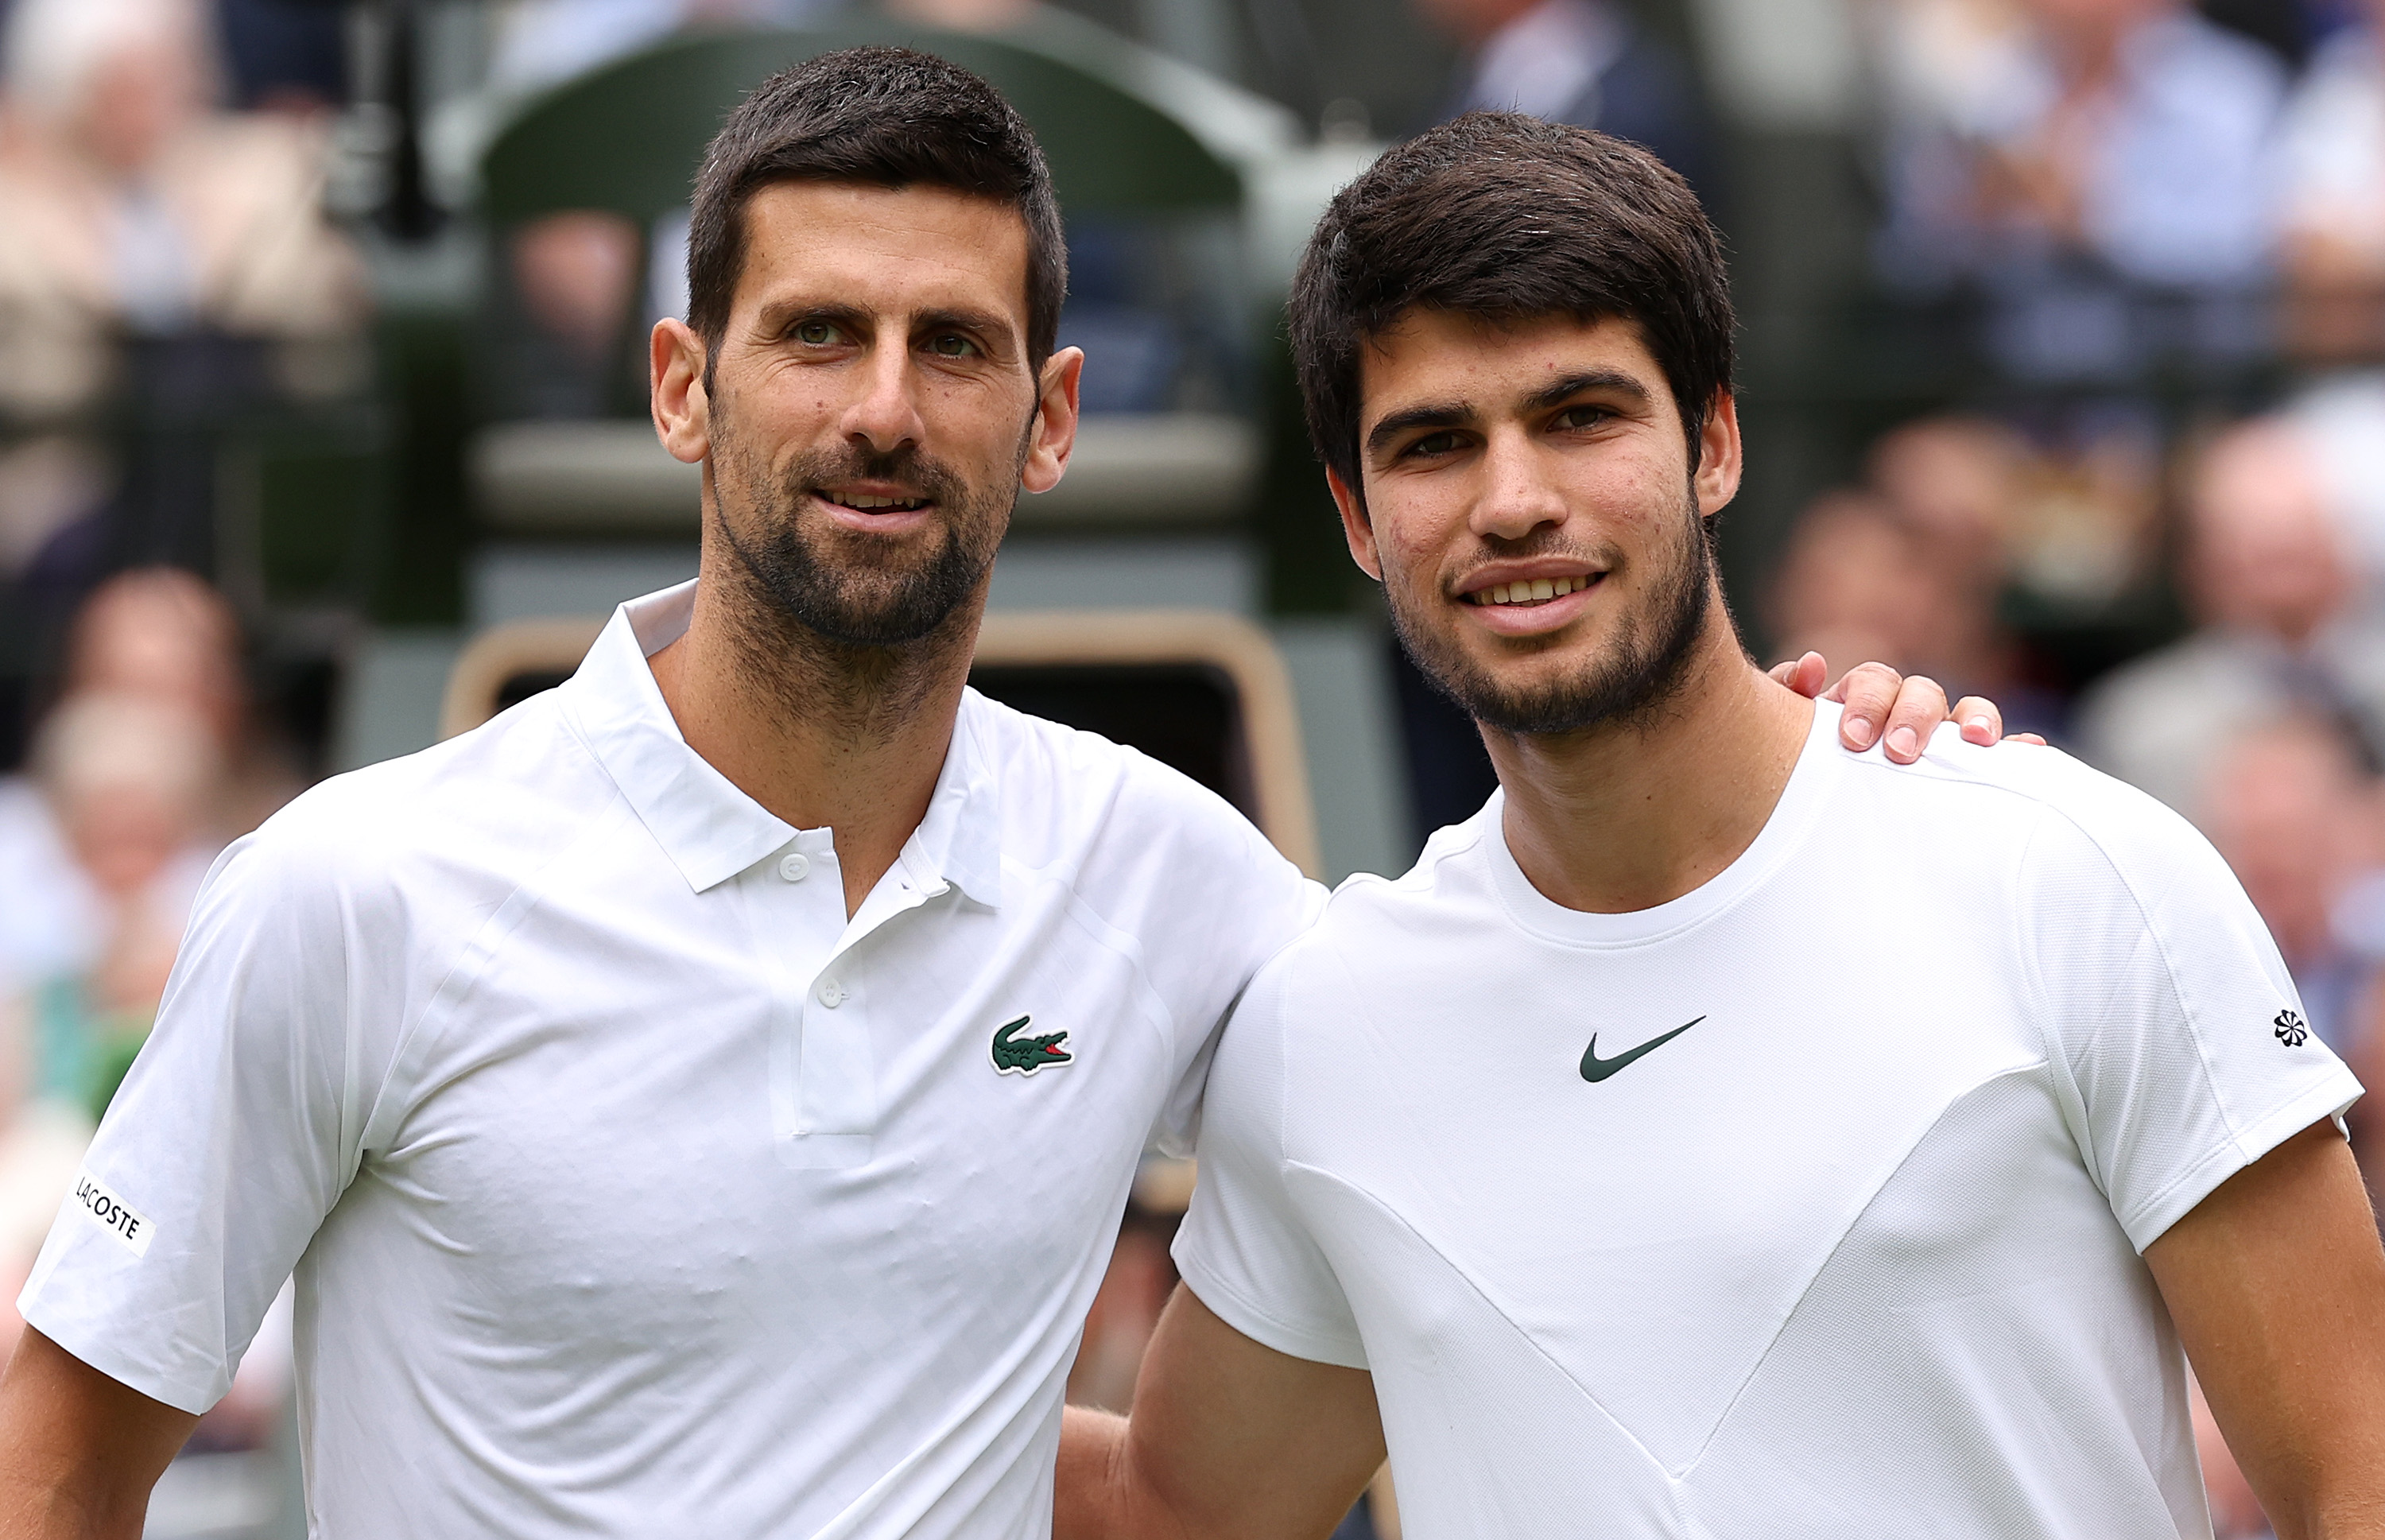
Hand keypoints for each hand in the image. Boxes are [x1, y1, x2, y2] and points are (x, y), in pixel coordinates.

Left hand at [1769, 652, 2046, 765]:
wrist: (1810, 815)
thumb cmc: (1799, 769)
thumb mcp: (1783, 734)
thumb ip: (1788, 695)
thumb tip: (1812, 667)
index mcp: (1863, 701)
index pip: (1874, 682)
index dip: (1866, 702)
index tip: (1852, 739)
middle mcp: (1906, 713)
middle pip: (1922, 694)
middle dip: (1915, 718)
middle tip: (1899, 752)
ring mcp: (1942, 740)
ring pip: (1966, 715)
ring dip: (1976, 720)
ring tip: (1977, 741)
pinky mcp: (1970, 771)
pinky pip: (2003, 756)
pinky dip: (2017, 750)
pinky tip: (2030, 751)